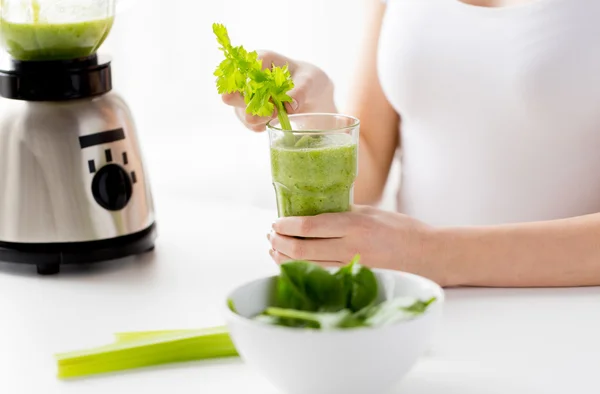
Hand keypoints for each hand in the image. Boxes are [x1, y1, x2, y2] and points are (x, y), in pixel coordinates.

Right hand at [221, 51, 336, 131]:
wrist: (310, 95)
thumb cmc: (308, 80)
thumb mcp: (309, 81)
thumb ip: (300, 91)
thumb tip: (289, 106)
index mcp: (261, 59)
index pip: (245, 72)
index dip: (252, 87)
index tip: (270, 100)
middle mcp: (248, 76)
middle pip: (233, 92)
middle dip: (250, 106)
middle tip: (271, 113)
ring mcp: (246, 95)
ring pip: (240, 111)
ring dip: (258, 118)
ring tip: (275, 117)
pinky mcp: (249, 111)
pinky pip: (249, 123)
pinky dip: (261, 125)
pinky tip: (274, 121)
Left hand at [267, 206, 449, 285]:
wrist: (430, 256)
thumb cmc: (402, 230)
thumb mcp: (372, 212)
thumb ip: (343, 213)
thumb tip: (311, 212)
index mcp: (354, 225)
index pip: (308, 226)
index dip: (286, 226)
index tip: (275, 223)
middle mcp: (351, 248)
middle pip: (300, 250)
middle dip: (279, 243)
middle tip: (271, 236)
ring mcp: (352, 269)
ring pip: (306, 267)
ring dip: (284, 259)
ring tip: (275, 250)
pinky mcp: (355, 283)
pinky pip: (320, 279)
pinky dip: (301, 271)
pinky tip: (293, 265)